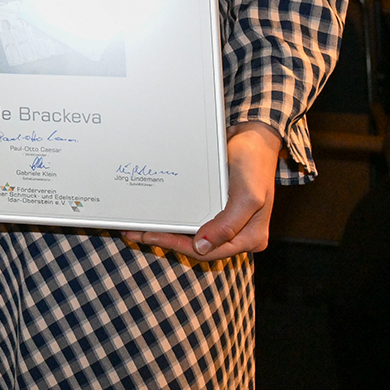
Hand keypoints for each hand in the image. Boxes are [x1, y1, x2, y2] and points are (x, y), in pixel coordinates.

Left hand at [123, 122, 278, 260]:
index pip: (208, 252)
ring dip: (166, 232)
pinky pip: (193, 220)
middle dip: (166, 240)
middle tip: (135, 232)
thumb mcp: (247, 195)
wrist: (253, 137)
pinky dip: (174, 220)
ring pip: (192, 235)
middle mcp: (238, 234)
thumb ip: (228, 225)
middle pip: (197, 247)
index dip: (177, 246)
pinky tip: (156, 216)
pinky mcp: (217, 210)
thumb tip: (202, 247)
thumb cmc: (254, 164)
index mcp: (249, 237)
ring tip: (138, 227)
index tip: (151, 236)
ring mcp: (226, 222)